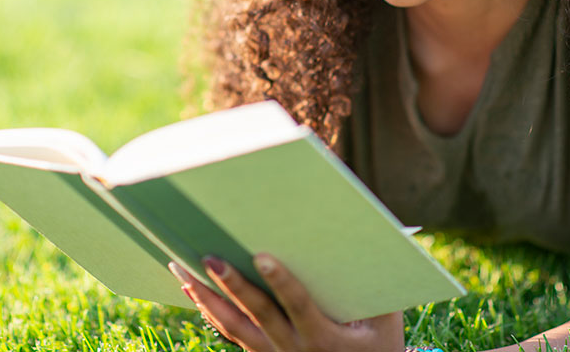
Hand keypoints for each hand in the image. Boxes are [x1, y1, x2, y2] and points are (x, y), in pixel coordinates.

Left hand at [168, 254, 404, 351]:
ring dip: (206, 297)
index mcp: (326, 339)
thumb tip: (365, 230)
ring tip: (182, 268)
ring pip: (232, 326)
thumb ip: (374, 281)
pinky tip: (191, 287)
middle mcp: (295, 350)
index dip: (282, 282)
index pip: (300, 306)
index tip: (263, 257)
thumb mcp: (387, 318)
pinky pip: (230, 333)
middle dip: (232, 285)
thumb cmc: (378, 345)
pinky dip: (209, 309)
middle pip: (257, 315)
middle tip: (210, 257)